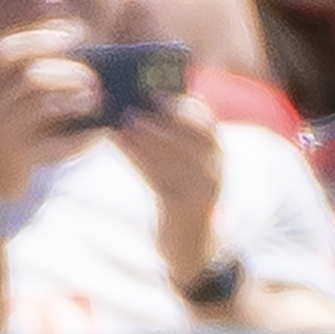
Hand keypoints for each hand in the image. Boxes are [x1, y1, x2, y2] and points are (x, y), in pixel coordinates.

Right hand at [0, 21, 96, 203]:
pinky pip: (51, 146)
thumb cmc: (19, 121)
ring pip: (41, 103)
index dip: (43, 28)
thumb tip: (93, 45)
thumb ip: (47, 66)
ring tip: (95, 99)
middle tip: (90, 72)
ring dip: (76, 97)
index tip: (77, 28)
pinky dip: (80, 139)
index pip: (10, 42)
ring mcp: (6, 127)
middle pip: (24, 67)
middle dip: (63, 62)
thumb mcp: (21, 90)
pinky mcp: (20, 156)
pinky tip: (99, 133)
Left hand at [112, 92, 225, 270]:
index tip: (153, 89)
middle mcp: (215, 166)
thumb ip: (170, 138)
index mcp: (216, 151)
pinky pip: (158, 177)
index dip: (179, 101)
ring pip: (173, 153)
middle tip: (132, 102)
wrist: (191, 244)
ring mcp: (202, 187)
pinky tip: (117, 143)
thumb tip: (134, 104)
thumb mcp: (184, 165)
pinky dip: (137, 157)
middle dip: (160, 115)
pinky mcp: (184, 206)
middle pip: (190, 133)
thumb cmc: (180, 195)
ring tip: (120, 121)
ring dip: (145, 134)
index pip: (203, 117)